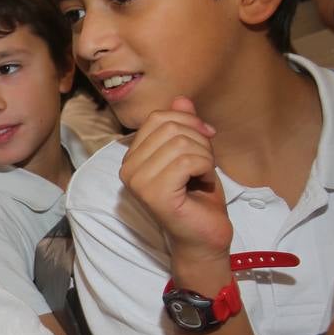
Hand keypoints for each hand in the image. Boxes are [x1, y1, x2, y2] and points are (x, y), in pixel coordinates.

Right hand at [120, 96, 231, 262]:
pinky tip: (201, 184)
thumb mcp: (193, 152)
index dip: (189, 122)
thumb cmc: (198, 196)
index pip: (158, 117)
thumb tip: (181, 98)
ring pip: (180, 143)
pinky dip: (205, 168)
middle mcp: (128, 168)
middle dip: (199, 141)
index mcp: (132, 157)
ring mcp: (138, 182)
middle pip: (170, 127)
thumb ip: (184, 126)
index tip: (205, 140)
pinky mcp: (154, 194)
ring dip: (204, 157)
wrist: (204, 235)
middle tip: (204, 164)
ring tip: (202, 176)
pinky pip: (187, 161)